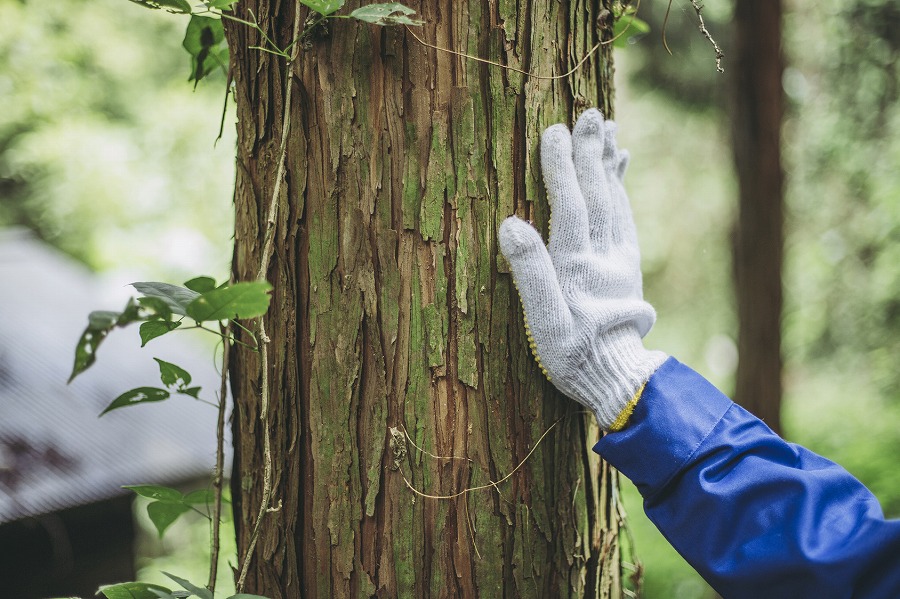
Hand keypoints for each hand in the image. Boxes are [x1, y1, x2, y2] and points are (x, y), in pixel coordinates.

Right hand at [499, 109, 665, 430]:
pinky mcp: (629, 266)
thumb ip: (529, 272)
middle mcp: (603, 256)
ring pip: (615, 202)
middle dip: (590, 154)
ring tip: (608, 131)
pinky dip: (622, 189)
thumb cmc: (572, 354)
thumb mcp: (543, 323)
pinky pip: (626, 218)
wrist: (617, 376)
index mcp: (577, 266)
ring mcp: (620, 259)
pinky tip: (620, 169)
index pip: (569, 206)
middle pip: (597, 195)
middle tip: (589, 114)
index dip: (561, 168)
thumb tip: (510, 224)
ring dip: (609, 165)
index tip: (554, 131)